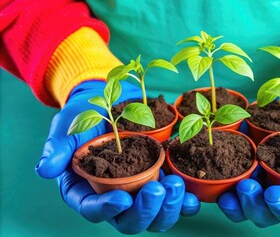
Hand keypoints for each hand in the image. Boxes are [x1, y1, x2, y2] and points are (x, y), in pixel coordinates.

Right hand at [35, 80, 199, 232]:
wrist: (110, 99)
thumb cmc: (85, 114)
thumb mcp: (69, 125)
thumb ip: (58, 148)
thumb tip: (45, 170)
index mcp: (86, 189)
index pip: (93, 210)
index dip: (107, 210)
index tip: (123, 198)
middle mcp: (114, 197)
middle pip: (129, 221)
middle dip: (145, 211)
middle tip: (157, 189)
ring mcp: (139, 192)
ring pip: (155, 217)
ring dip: (168, 208)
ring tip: (176, 185)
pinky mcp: (159, 181)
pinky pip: (174, 201)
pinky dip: (185, 202)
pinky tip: (193, 195)